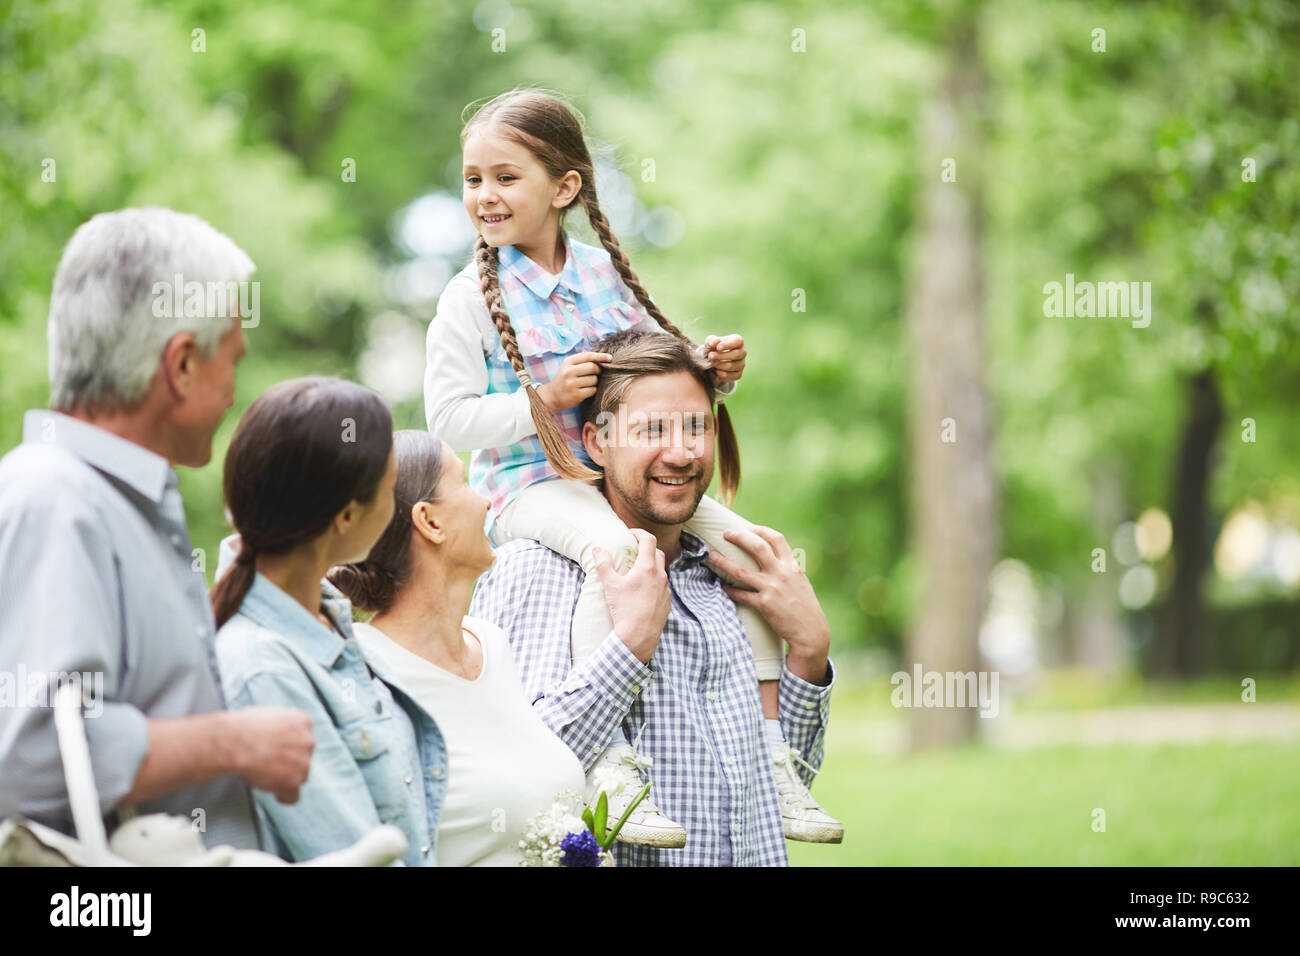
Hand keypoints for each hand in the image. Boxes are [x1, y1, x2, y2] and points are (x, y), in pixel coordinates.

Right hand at [227, 707, 314, 803]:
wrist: (235, 743)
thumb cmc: (241, 728)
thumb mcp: (268, 715)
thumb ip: (279, 727)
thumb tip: (275, 736)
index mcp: (301, 720)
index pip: (302, 737)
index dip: (289, 745)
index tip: (278, 750)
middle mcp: (308, 740)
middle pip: (303, 757)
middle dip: (289, 761)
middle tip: (269, 763)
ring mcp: (303, 761)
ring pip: (300, 775)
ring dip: (286, 777)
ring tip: (265, 776)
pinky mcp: (294, 780)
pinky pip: (293, 795)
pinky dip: (284, 796)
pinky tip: (277, 795)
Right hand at [537, 351, 612, 412]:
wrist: (552, 396)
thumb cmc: (565, 380)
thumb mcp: (568, 367)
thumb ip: (582, 361)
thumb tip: (603, 359)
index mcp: (567, 362)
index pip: (588, 356)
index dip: (601, 356)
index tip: (610, 358)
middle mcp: (568, 372)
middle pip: (592, 367)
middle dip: (598, 370)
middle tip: (597, 373)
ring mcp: (572, 384)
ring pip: (594, 379)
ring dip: (595, 382)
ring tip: (587, 383)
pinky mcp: (576, 395)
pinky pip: (593, 390)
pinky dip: (593, 390)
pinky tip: (586, 390)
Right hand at [592, 528, 670, 662]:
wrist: (638, 637)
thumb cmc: (624, 610)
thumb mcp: (610, 585)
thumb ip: (603, 564)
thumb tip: (597, 548)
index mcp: (647, 568)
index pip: (648, 540)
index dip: (639, 533)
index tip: (630, 534)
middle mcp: (660, 576)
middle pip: (657, 553)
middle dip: (646, 548)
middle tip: (633, 551)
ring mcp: (666, 590)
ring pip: (661, 570)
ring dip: (651, 566)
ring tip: (636, 572)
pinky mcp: (667, 602)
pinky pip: (662, 586)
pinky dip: (654, 582)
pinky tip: (642, 591)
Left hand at [702, 334, 745, 384]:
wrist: (713, 361)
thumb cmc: (714, 348)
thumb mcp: (710, 342)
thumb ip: (711, 340)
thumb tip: (713, 343)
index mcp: (737, 341)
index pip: (738, 341)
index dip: (728, 344)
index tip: (718, 348)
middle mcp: (742, 352)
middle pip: (736, 354)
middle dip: (721, 356)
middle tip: (710, 356)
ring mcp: (741, 364)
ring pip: (732, 366)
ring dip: (720, 365)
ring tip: (712, 363)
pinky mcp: (738, 374)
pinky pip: (732, 376)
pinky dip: (722, 374)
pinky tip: (717, 371)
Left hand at [705, 526, 829, 682]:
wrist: (811, 632)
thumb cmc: (806, 608)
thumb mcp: (800, 583)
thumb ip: (788, 570)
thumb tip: (775, 560)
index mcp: (792, 566)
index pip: (777, 539)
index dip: (760, 530)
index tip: (747, 527)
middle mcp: (782, 574)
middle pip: (757, 547)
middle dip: (739, 537)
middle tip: (725, 533)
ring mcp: (772, 589)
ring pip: (741, 571)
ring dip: (723, 562)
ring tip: (711, 557)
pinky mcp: (764, 605)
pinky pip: (741, 595)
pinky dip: (729, 590)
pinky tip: (722, 587)